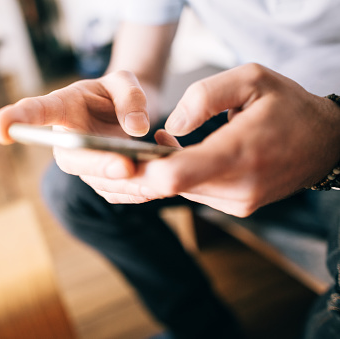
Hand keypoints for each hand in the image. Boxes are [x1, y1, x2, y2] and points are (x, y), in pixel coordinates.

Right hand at [0, 70, 151, 177]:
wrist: (124, 114)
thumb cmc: (114, 94)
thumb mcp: (124, 81)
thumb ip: (130, 97)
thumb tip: (137, 129)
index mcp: (61, 109)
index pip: (35, 113)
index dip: (16, 120)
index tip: (0, 130)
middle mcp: (66, 143)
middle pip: (74, 159)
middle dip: (99, 165)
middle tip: (125, 166)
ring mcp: (83, 167)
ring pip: (101, 182)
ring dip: (130, 184)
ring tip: (161, 175)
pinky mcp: (101, 182)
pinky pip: (119, 193)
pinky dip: (142, 190)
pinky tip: (161, 177)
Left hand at [78, 64, 339, 216]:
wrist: (326, 142)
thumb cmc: (288, 106)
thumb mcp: (250, 78)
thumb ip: (203, 96)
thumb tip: (170, 127)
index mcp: (239, 153)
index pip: (173, 177)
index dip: (141, 168)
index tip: (129, 150)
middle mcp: (238, 188)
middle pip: (169, 187)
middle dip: (148, 166)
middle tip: (144, 140)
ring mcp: (239, 203)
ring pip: (180, 192)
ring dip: (166, 170)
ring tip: (167, 143)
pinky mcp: (238, 207)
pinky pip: (195, 193)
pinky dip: (183, 177)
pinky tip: (185, 156)